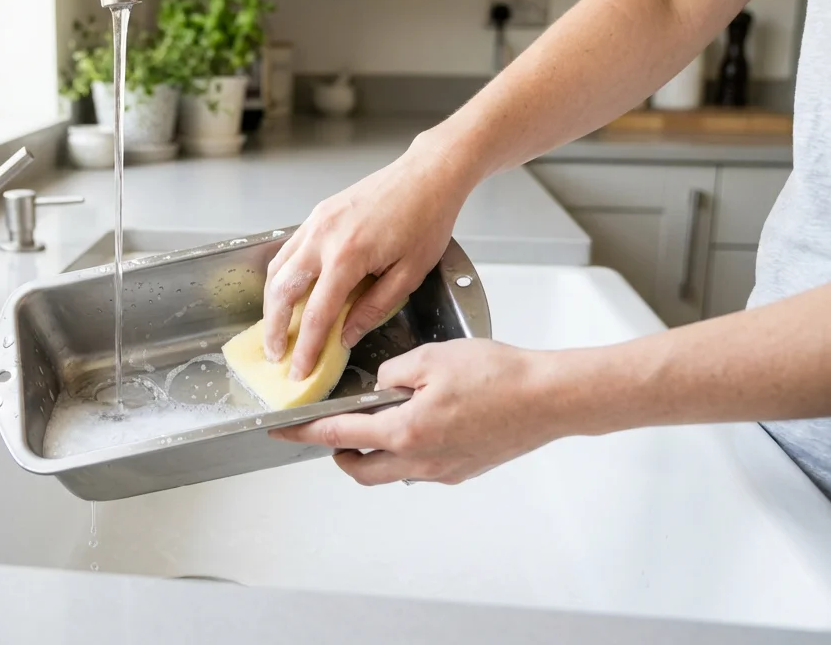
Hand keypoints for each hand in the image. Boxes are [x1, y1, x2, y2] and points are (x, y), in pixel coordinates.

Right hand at [263, 136, 477, 379]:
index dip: (306, 347)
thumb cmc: (426, 220)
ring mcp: (316, 222)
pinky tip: (286, 292)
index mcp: (348, 256)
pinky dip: (280, 275)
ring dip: (271, 303)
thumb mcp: (409, 274)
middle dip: (275, 328)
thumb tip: (346, 336)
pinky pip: (287, 250)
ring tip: (276, 329)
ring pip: (277, 269)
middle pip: (283, 291)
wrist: (427, 175)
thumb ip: (373, 308)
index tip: (298, 369)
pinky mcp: (317, 214)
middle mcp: (323, 238)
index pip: (317, 314)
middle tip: (276, 355)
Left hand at [269, 340, 572, 484]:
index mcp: (405, 432)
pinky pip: (420, 467)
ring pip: (390, 472)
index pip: (337, 434)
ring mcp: (443, 470)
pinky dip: (406, 450)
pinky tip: (420, 423)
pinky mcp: (464, 470)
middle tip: (330, 432)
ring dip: (373, 453)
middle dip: (337, 452)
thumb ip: (393, 373)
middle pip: (359, 469)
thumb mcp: (432, 358)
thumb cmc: (500, 376)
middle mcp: (420, 460)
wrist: (550, 399)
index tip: (280, 432)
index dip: (302, 432)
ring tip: (378, 422)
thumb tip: (378, 386)